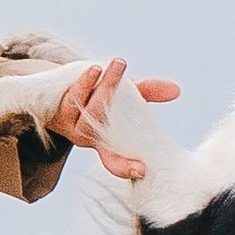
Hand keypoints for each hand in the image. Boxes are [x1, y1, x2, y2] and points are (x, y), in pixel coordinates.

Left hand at [49, 59, 179, 181]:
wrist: (64, 91)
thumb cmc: (101, 96)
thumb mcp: (126, 96)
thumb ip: (149, 93)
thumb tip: (176, 90)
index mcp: (105, 143)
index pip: (115, 162)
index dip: (127, 167)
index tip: (142, 169)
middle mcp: (87, 136)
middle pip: (101, 121)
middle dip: (113, 92)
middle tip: (125, 67)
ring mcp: (72, 123)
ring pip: (88, 108)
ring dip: (103, 85)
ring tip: (116, 65)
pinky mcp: (59, 110)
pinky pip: (73, 97)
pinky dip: (85, 82)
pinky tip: (95, 69)